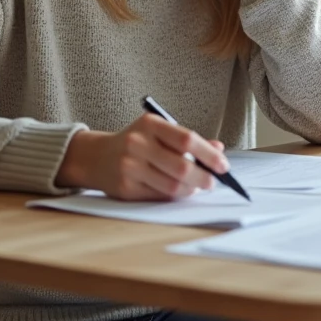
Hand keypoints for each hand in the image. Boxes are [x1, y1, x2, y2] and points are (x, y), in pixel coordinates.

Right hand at [56, 114, 228, 200]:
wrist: (97, 157)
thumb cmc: (136, 142)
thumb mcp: (159, 132)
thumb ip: (188, 140)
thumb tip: (219, 149)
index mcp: (150, 124)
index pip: (186, 139)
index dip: (209, 154)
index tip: (223, 165)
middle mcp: (137, 143)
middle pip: (181, 166)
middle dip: (203, 177)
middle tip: (212, 182)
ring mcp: (129, 166)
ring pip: (171, 185)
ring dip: (190, 189)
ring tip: (196, 187)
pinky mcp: (125, 187)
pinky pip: (158, 196)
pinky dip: (174, 196)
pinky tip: (179, 191)